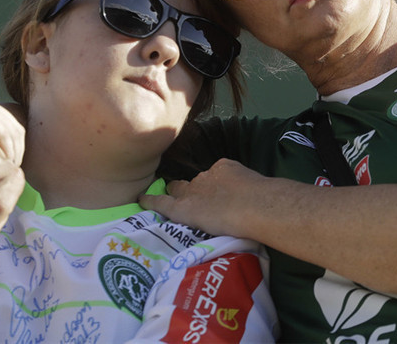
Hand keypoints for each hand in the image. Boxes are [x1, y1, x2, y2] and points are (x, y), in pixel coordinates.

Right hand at [0, 93, 25, 166]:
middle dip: (19, 148)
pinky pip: (1, 132)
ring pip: (11, 129)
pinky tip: (2, 163)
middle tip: (16, 168)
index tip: (14, 164)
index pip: (10, 124)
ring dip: (15, 150)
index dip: (16, 145)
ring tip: (10, 169)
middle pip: (15, 125)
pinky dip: (6, 148)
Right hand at [139, 158, 264, 237]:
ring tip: (222, 194)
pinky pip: (220, 170)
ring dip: (207, 185)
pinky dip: (225, 176)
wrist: (254, 205)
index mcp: (183, 210)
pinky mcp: (223, 165)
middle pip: (177, 186)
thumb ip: (200, 220)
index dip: (150, 200)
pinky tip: (236, 183)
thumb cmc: (232, 228)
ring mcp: (206, 175)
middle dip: (178, 190)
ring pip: (201, 179)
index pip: (161, 203)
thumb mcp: (207, 231)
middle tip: (187, 197)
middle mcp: (190, 190)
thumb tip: (202, 215)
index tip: (142, 197)